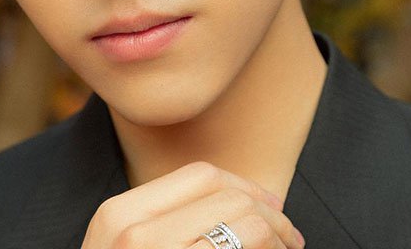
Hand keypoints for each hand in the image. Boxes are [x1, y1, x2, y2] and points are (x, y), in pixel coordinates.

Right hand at [81, 161, 305, 247]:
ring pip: (248, 224)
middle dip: (271, 212)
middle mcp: (136, 234)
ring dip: (279, 235)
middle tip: (290, 234)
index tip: (269, 203)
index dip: (244, 185)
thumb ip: (167, 221)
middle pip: (230, 197)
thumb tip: (242, 203)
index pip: (201, 175)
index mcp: (119, 214)